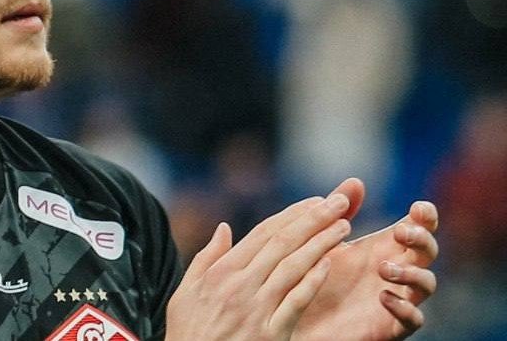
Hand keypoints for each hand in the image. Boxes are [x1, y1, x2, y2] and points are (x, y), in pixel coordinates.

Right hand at [165, 192, 351, 339]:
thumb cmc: (188, 331)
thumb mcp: (186, 291)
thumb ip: (206, 257)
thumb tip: (224, 228)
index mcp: (221, 272)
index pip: (262, 234)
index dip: (291, 215)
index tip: (314, 201)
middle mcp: (241, 285)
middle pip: (283, 243)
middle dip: (314, 219)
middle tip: (338, 202)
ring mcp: (257, 309)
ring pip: (294, 267)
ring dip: (321, 243)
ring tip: (343, 227)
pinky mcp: (271, 333)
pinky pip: (296, 302)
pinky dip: (312, 281)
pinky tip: (328, 264)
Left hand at [292, 181, 438, 340]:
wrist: (295, 316)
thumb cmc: (312, 276)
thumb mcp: (324, 240)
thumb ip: (338, 211)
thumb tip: (356, 181)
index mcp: (383, 246)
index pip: (418, 227)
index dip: (426, 217)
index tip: (418, 208)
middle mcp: (396, 271)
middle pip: (428, 251)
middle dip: (421, 239)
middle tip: (399, 233)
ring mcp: (397, 298)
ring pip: (427, 283)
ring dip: (412, 272)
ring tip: (383, 268)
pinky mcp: (390, 326)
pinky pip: (414, 320)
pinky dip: (405, 307)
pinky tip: (384, 297)